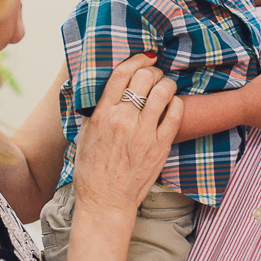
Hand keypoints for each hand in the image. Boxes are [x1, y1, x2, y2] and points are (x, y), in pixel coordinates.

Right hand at [72, 53, 182, 215]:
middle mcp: (124, 121)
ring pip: (163, 91)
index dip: (135, 60)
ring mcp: (144, 134)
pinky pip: (175, 113)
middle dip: (152, 70)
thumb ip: (94, 110)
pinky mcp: (160, 147)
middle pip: (144, 78)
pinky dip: (176, 103)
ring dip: (166, 83)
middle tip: (154, 75)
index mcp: (103, 116)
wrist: (106, 203)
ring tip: (164, 86)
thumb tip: (102, 88)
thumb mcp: (84, 135)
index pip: (121, 74)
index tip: (143, 58)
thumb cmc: (92, 171)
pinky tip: (171, 104)